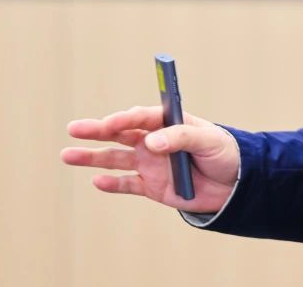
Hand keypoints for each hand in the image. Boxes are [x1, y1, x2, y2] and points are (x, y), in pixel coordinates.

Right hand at [61, 105, 238, 211]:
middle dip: (98, 130)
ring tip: (68, 154)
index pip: (142, 116)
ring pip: (116, 159)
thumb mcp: (208, 140)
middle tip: (75, 128)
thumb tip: (150, 142)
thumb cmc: (224, 153)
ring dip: (93, 157)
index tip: (109, 123)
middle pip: (121, 133)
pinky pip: (127, 184)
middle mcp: (154, 140)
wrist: (234, 185)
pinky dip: (112, 184)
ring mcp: (151, 163)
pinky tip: (97, 180)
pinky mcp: (152, 186)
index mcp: (168, 122)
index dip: (124, 118)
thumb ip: (181, 138)